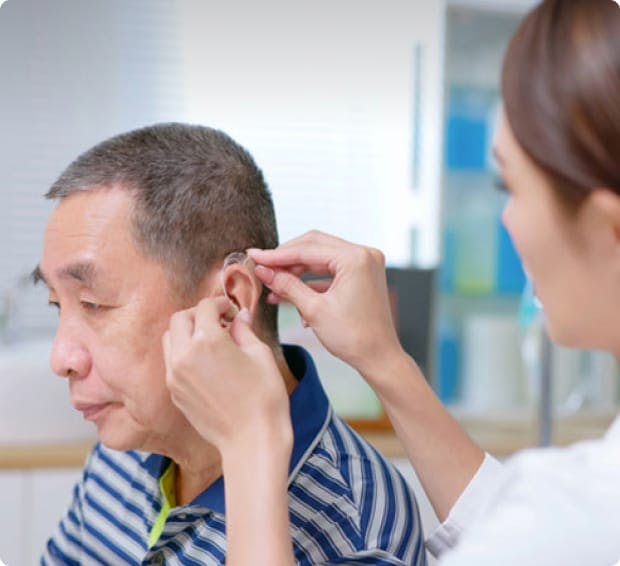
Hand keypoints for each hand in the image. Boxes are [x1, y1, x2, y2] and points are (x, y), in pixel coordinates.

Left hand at [163, 297, 292, 458]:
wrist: (252, 440)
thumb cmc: (263, 397)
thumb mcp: (260, 355)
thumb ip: (244, 331)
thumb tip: (239, 317)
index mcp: (207, 340)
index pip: (205, 307)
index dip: (220, 304)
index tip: (231, 310)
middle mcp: (184, 355)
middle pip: (179, 319)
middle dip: (198, 314)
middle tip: (219, 320)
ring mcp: (175, 376)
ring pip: (170, 339)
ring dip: (186, 332)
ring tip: (210, 341)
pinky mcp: (175, 392)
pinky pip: (172, 362)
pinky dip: (184, 353)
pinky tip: (206, 363)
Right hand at [247, 230, 404, 379]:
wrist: (379, 358)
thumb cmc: (354, 337)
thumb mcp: (314, 310)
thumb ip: (287, 285)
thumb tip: (263, 271)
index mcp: (355, 258)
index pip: (308, 249)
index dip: (277, 255)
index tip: (255, 257)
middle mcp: (363, 254)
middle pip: (314, 246)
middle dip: (286, 258)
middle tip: (262, 266)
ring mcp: (364, 264)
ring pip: (321, 258)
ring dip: (296, 270)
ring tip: (273, 284)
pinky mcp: (362, 275)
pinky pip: (331, 270)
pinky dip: (311, 280)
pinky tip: (289, 293)